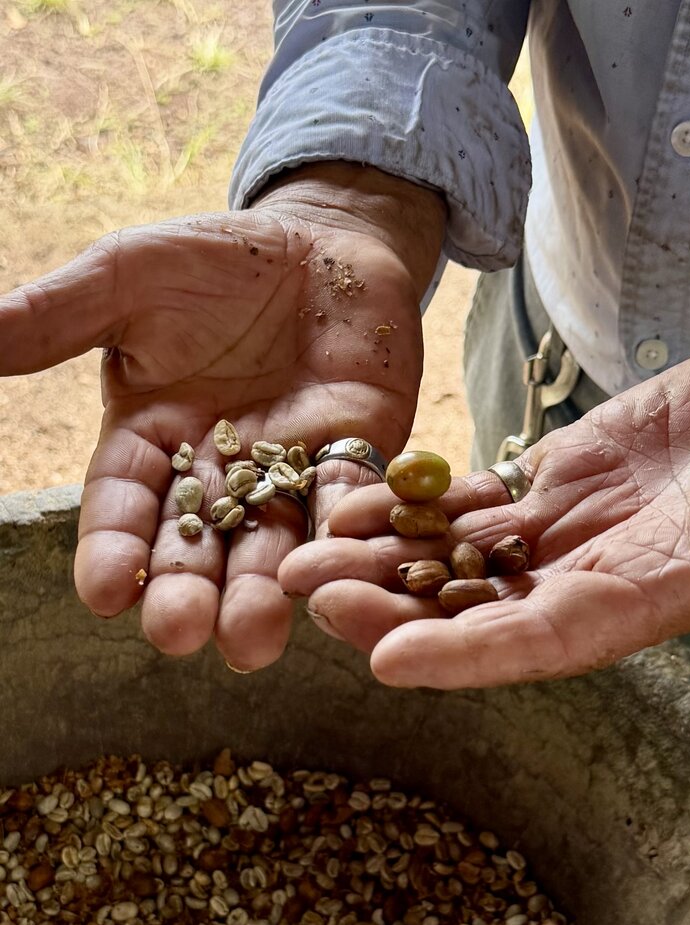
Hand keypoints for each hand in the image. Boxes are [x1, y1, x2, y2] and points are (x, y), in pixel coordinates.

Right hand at [0, 163, 444, 668]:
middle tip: (180, 636)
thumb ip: (61, 315)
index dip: (113, 548)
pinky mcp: (355, 455)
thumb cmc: (215, 260)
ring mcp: (290, 469)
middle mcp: (218, 470)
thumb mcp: (129, 277)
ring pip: (272, 541)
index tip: (105, 593)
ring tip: (253, 643)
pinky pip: (349, 497)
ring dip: (262, 592)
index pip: (123, 503)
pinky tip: (337, 565)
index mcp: (152, 437)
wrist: (320, 243)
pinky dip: (342, 529)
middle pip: (197, 544)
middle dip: (187, 592)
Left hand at [279, 351, 689, 686]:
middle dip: (389, 610)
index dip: (464, 657)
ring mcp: (558, 532)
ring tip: (303, 555)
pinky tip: (354, 504)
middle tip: (312, 598)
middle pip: (472, 610)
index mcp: (638, 601)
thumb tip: (670, 579)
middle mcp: (582, 580)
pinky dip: (411, 503)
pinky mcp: (545, 482)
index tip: (387, 659)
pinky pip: (467, 500)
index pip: (540, 642)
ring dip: (377, 560)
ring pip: (454, 557)